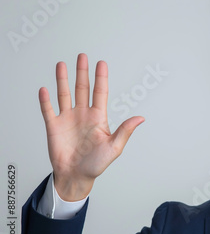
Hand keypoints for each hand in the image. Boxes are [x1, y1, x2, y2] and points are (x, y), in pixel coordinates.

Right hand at [38, 53, 144, 200]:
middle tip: (82, 56)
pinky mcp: (53, 127)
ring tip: (62, 64)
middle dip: (82, 72)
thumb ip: (125, 131)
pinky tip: (44, 89)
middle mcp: (83, 114)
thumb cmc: (97, 164)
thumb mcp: (114, 147)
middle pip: (82, 88)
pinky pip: (48, 110)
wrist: (76, 176)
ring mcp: (68, 119)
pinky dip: (45, 100)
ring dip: (62, 80)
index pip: (100, 92)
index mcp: (98, 117)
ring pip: (64, 94)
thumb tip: (141, 118)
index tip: (101, 63)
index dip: (101, 78)